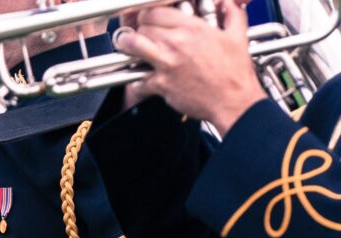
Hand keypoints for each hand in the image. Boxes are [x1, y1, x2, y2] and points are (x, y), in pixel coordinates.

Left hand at [115, 0, 265, 135]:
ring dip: (126, 45)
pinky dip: (136, 78)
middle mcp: (177, 43)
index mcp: (193, 28)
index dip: (149, 14)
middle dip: (139, 29)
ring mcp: (167, 63)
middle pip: (143, 26)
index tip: (148, 19)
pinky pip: (137, 77)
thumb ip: (231, 14)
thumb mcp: (238, 36)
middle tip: (138, 34)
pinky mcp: (161, 84)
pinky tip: (140, 77)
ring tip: (126, 46)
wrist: (233, 101)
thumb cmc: (235, 72)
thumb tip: (226, 3)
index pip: (157, 11)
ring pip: (132, 45)